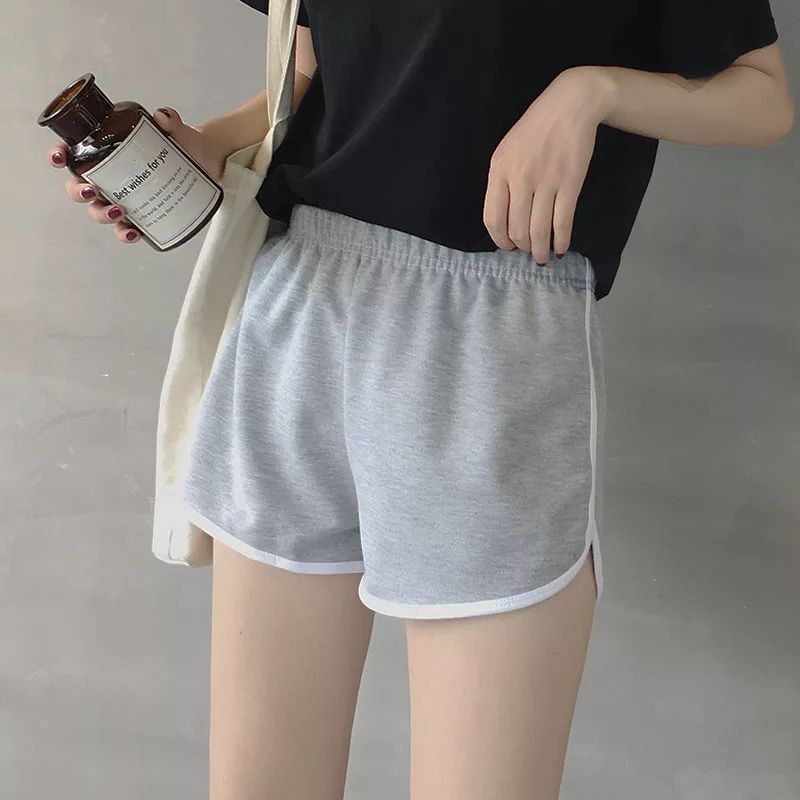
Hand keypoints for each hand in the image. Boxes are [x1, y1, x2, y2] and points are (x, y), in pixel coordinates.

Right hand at [46, 106, 228, 244]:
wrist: (207, 162)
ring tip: (118, 212)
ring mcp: (123, 198)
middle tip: (92, 190)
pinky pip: (125, 229)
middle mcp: (109, 176)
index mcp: (106, 151)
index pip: (72, 152)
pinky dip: (126, 233)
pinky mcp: (141, 215)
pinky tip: (135, 232)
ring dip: (101, 215)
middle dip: (78, 192)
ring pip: (98, 211)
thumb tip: (162, 118)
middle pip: (77, 187)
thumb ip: (169, 120)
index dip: (59, 155)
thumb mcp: (175, 129)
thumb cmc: (182, 143)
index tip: (60, 157)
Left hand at [483, 67, 613, 264]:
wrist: (570, 104)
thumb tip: (505, 220)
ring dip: (539, 250)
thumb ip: (502, 182)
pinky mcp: (569, 183)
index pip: (493, 218)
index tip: (507, 247)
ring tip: (542, 257)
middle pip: (516, 228)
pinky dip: (561, 240)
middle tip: (527, 250)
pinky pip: (562, 222)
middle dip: (521, 247)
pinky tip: (561, 248)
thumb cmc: (536, 129)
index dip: (499, 239)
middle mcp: (519, 178)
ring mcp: (545, 182)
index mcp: (499, 170)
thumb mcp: (507, 151)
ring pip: (538, 230)